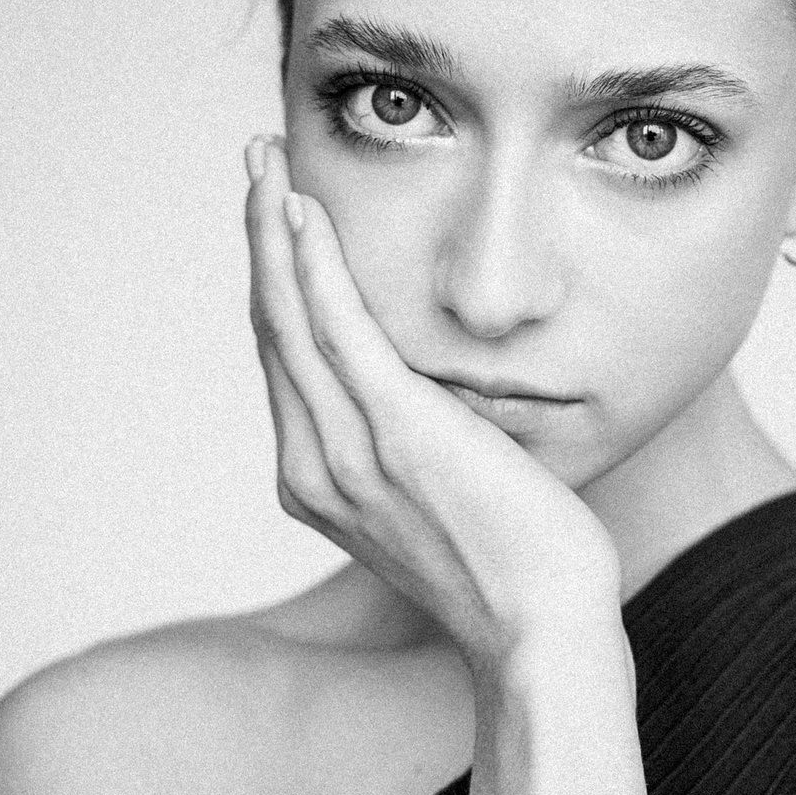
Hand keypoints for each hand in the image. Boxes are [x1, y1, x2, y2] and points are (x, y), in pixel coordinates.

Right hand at [244, 134, 621, 675]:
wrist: (540, 631)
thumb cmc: (513, 569)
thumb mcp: (444, 497)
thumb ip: (415, 446)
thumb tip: (433, 401)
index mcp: (318, 483)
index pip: (285, 361)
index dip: (274, 282)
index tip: (274, 218)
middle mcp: (314, 467)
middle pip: (272, 328)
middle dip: (259, 238)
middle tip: (255, 163)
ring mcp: (347, 451)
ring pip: (290, 317)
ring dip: (272, 230)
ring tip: (266, 164)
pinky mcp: (395, 431)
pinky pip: (338, 328)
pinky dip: (312, 264)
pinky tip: (301, 212)